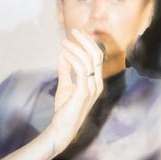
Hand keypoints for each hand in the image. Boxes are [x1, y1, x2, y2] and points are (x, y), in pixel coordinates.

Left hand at [47, 28, 104, 153]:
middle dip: (86, 41)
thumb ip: (65, 69)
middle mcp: (97, 83)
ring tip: (63, 42)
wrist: (62, 128)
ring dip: (75, 48)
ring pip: (89, 60)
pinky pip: (81, 70)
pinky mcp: (84, 92)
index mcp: (96, 81)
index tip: (76, 34)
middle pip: (97, 55)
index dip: (88, 43)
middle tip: (73, 31)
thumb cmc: (65, 108)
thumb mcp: (65, 84)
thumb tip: (63, 52)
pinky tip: (64, 53)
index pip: (97, 57)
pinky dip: (73, 58)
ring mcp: (93, 88)